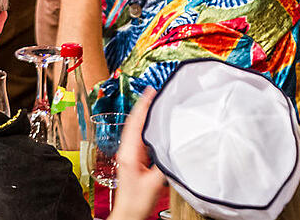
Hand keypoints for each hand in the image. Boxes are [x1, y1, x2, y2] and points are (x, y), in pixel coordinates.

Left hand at [110, 88, 166, 219]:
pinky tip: (152, 123)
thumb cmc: (137, 202)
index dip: (144, 105)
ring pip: (135, 128)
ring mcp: (128, 154)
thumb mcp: (155, 182)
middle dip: (143, 105)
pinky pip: (138, 136)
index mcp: (129, 153)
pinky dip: (145, 125)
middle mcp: (126, 151)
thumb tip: (174, 147)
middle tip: (154, 92)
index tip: (151, 91)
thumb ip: (164, 164)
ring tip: (154, 102)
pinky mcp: (132, 159)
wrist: (128, 213)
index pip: (136, 123)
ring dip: (144, 114)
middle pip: (134, 122)